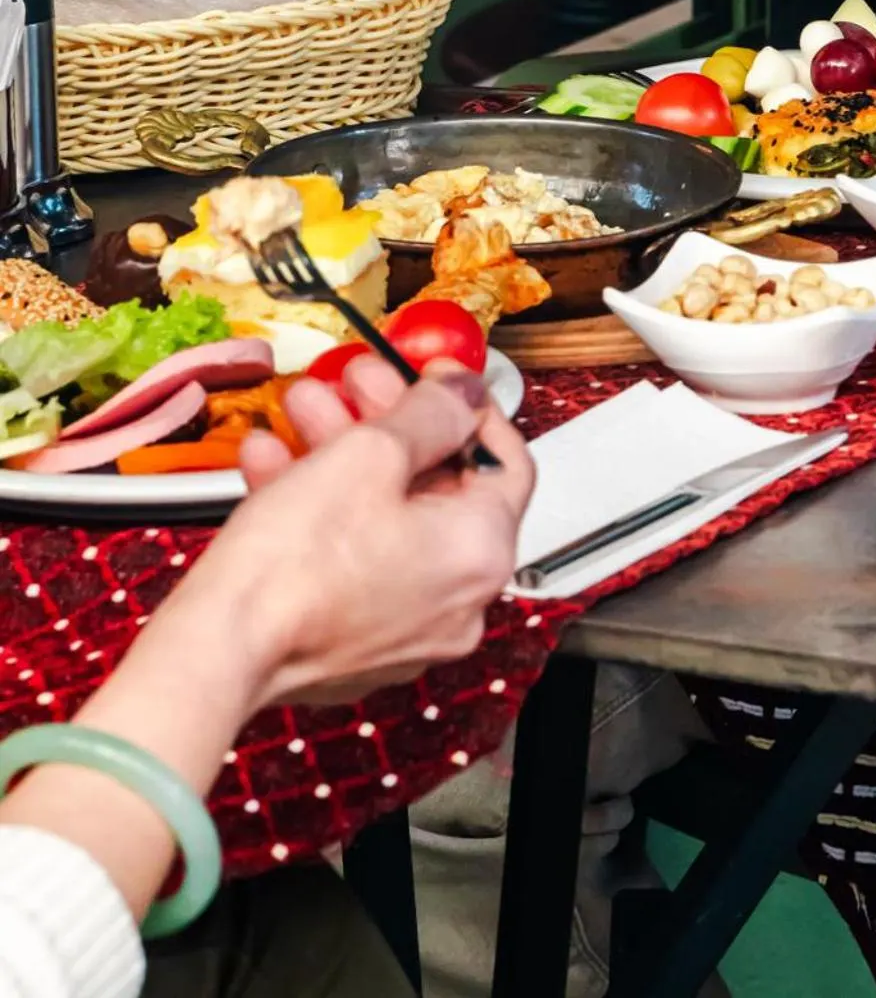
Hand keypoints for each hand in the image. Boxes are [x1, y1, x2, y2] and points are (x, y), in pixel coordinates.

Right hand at [178, 358, 534, 710]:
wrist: (216, 649)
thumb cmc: (293, 566)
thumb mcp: (370, 453)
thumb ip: (431, 412)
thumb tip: (462, 394)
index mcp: (480, 553)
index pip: (505, 461)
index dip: (468, 407)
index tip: (435, 380)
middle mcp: (457, 600)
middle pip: (436, 485)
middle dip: (387, 422)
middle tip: (354, 384)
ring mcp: (406, 628)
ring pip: (386, 516)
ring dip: (345, 453)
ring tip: (303, 411)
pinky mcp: (355, 643)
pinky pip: (354, 557)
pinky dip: (324, 508)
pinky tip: (277, 464)